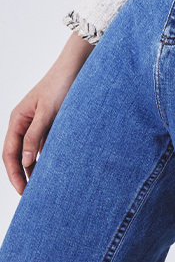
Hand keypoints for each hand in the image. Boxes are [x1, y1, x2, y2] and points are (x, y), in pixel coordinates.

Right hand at [3, 32, 94, 194]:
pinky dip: (47, 157)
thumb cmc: (61, 84)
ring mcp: (37, 123)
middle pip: (18, 155)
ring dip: (35, 168)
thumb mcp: (47, 112)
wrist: (78, 66)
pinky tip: (55, 168)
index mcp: (17, 119)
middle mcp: (24, 122)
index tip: (22, 191)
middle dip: (22, 175)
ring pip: (32, 151)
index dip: (13, 174)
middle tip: (31, 195)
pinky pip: (45, 144)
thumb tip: (24, 162)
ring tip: (43, 187)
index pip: (9, 153)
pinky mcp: (51, 122)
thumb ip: (35, 136)